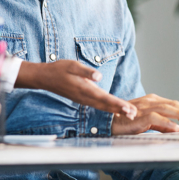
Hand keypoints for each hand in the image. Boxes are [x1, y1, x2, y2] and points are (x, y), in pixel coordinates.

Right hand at [16, 60, 136, 118]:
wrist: (44, 78)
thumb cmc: (59, 69)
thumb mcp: (72, 65)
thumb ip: (86, 71)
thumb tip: (99, 76)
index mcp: (84, 89)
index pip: (104, 98)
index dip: (117, 103)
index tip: (128, 108)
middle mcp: (84, 97)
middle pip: (105, 105)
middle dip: (120, 110)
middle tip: (134, 114)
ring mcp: (83, 99)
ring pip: (102, 107)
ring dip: (115, 110)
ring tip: (129, 114)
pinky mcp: (82, 98)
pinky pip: (98, 105)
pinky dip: (108, 108)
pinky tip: (114, 109)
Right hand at [110, 93, 178, 133]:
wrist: (107, 122)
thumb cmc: (125, 122)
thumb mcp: (147, 122)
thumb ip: (161, 125)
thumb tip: (177, 129)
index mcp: (152, 101)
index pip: (174, 104)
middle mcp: (150, 101)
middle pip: (174, 104)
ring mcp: (145, 107)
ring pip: (168, 109)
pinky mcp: (140, 116)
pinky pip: (157, 119)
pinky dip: (169, 124)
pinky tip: (178, 130)